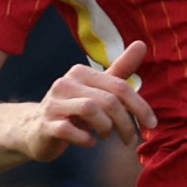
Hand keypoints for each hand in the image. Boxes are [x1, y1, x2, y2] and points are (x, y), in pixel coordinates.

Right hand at [22, 39, 154, 158]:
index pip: (120, 86)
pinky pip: (68, 130)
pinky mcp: (45, 125)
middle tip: (130, 139)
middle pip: (108, 100)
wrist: (35, 130)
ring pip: (90, 110)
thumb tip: (142, 44)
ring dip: (106, 128)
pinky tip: (90, 142)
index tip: (152, 124)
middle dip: (125, 123)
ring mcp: (53, 103)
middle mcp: (66, 83)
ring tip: (107, 136)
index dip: (140, 106)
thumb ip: (120, 70)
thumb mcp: (98, 89)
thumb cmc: (73, 109)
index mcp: (81, 73)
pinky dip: (84, 139)